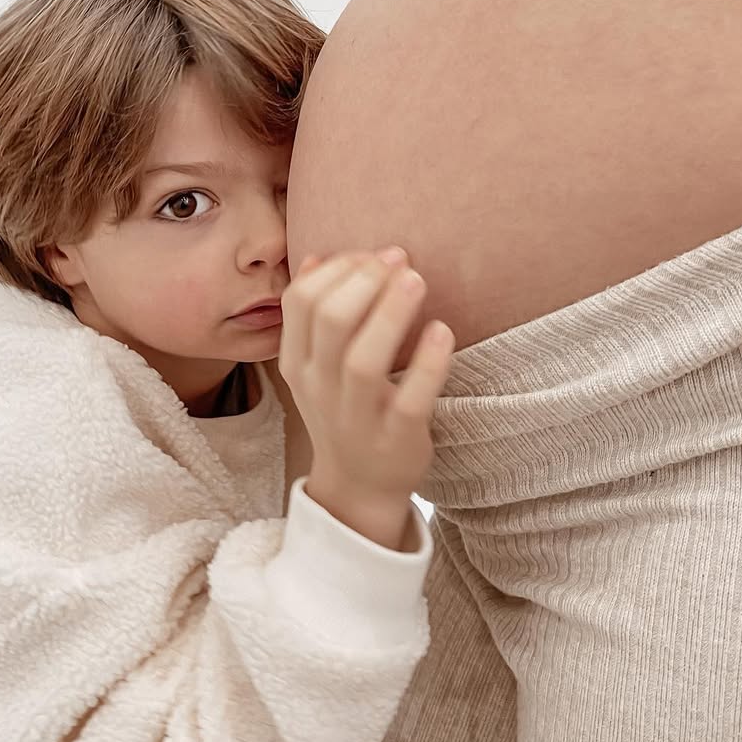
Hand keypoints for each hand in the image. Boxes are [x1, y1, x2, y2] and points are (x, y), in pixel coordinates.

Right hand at [278, 249, 453, 549]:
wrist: (360, 487)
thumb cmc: (345, 408)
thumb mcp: (317, 366)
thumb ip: (314, 315)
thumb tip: (318, 256)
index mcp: (299, 363)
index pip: (302, 301)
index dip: (339, 268)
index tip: (374, 255)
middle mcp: (322, 387)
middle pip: (331, 321)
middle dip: (365, 280)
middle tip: (400, 259)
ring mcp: (358, 416)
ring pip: (363, 360)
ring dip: (391, 313)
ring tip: (417, 279)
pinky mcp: (397, 438)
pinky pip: (411, 399)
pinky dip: (428, 363)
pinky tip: (442, 330)